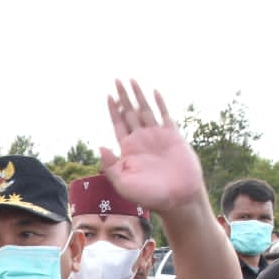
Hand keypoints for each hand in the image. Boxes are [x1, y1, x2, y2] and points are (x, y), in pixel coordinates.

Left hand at [100, 80, 204, 212]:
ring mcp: (157, 137)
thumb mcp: (124, 184)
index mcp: (128, 150)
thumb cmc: (149, 196)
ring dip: (138, 95)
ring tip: (131, 80)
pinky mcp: (173, 136)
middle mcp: (141, 140)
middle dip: (123, 96)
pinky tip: (154, 92)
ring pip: (145, 110)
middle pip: (130, 112)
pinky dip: (160, 103)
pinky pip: (165, 115)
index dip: (113, 110)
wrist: (177, 199)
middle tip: (117, 79)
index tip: (108, 94)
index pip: (118, 124)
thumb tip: (100, 146)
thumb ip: (111, 166)